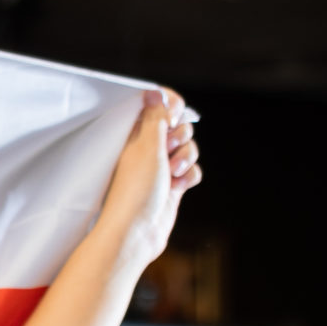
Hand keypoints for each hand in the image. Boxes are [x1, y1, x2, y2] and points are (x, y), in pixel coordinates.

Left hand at [95, 87, 200, 268]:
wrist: (137, 233)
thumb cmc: (136, 191)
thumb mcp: (147, 146)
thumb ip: (156, 118)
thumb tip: (156, 92)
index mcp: (135, 134)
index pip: (156, 107)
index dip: (170, 106)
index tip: (174, 113)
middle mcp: (148, 149)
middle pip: (178, 126)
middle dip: (181, 136)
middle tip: (169, 149)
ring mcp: (161, 168)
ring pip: (188, 148)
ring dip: (186, 158)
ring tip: (172, 173)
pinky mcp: (172, 185)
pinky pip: (191, 170)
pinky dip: (189, 176)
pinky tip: (178, 187)